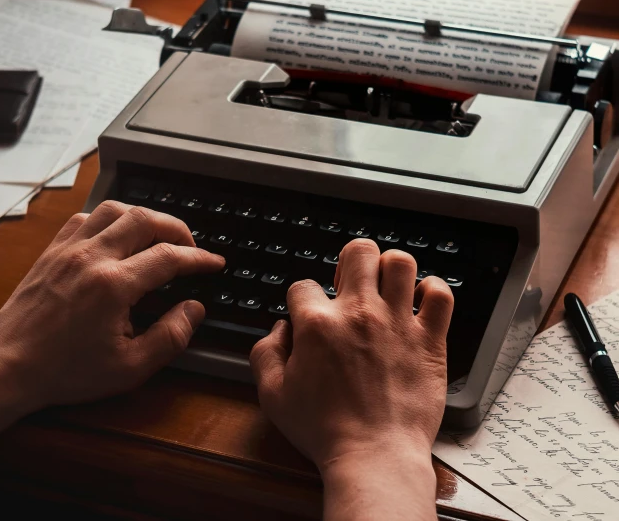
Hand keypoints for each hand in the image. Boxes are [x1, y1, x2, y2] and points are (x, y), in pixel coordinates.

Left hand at [0, 201, 224, 408]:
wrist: (8, 367)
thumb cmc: (65, 371)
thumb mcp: (129, 368)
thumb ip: (170, 336)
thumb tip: (193, 309)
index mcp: (113, 286)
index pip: (169, 256)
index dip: (199, 258)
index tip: (214, 264)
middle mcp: (91, 258)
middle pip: (145, 219)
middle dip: (177, 229)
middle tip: (190, 249)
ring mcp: (68, 250)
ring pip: (114, 209)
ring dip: (143, 218)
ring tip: (157, 238)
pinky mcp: (52, 251)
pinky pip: (85, 218)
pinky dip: (109, 220)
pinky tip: (117, 238)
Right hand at [250, 239, 452, 519]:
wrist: (373, 456)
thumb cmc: (324, 430)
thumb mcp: (272, 394)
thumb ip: (265, 352)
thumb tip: (280, 328)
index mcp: (317, 324)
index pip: (302, 286)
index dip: (300, 300)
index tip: (307, 319)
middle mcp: (358, 313)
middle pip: (357, 252)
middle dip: (349, 262)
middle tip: (349, 285)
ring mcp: (398, 323)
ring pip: (400, 262)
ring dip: (389, 269)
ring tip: (384, 288)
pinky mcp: (429, 340)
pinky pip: (441, 294)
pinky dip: (432, 290)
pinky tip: (419, 302)